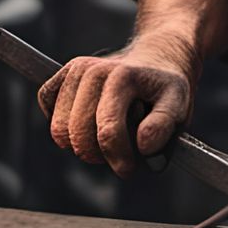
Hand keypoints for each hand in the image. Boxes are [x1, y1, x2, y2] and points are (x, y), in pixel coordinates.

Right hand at [36, 43, 194, 176]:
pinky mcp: (64, 73)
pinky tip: (88, 122)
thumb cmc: (167, 88)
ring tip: (108, 137)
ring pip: (60, 130)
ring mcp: (76, 69)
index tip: (130, 169)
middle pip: (78, 135)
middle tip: (120, 155)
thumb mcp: (179, 104)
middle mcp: (93, 70)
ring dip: (82, 144)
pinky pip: (47, 106)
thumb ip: (164, 125)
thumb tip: (143, 145)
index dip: (118, 159)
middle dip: (99, 156)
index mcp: (123, 77)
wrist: (159, 58)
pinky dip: (64, 125)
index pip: (107, 131)